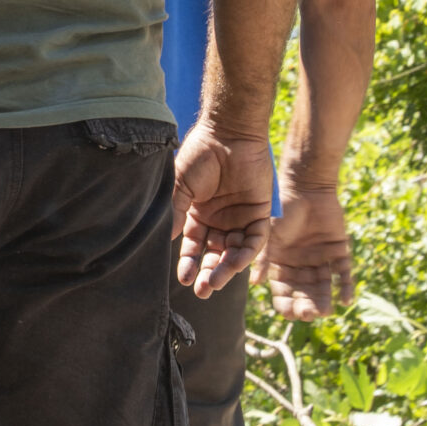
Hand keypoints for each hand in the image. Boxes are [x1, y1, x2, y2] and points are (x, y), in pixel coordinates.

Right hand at [172, 124, 273, 297]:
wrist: (228, 134)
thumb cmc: (200, 155)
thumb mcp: (181, 186)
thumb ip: (176, 212)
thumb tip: (167, 239)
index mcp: (198, 214)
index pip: (193, 245)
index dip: (188, 262)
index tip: (182, 279)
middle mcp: (219, 220)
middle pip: (213, 253)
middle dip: (207, 272)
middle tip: (202, 291)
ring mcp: (239, 218)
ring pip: (234, 251)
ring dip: (226, 268)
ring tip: (215, 282)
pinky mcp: (259, 214)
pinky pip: (255, 240)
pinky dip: (247, 254)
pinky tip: (235, 264)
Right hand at [264, 181, 353, 320]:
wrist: (306, 188)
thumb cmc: (282, 210)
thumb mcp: (269, 235)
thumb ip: (264, 259)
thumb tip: (254, 283)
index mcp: (281, 264)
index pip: (282, 290)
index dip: (285, 303)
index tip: (289, 314)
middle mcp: (300, 266)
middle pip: (303, 292)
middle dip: (305, 304)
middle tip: (308, 314)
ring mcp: (320, 260)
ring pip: (323, 286)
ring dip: (324, 299)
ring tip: (325, 312)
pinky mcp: (338, 252)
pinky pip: (343, 273)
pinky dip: (345, 286)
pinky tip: (346, 300)